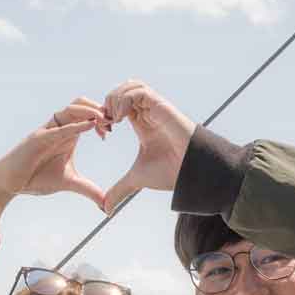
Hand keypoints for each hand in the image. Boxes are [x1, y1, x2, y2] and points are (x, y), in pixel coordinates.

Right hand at [0, 98, 112, 208]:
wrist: (10, 183)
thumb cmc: (36, 178)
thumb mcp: (69, 183)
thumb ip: (88, 190)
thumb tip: (105, 204)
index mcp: (68, 134)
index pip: (87, 115)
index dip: (102, 119)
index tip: (111, 130)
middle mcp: (59, 128)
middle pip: (81, 104)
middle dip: (98, 109)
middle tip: (112, 122)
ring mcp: (48, 131)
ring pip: (71, 109)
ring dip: (90, 111)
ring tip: (104, 121)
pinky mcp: (38, 139)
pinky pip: (58, 128)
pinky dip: (75, 125)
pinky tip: (89, 125)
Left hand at [101, 79, 194, 211]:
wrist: (191, 172)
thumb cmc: (171, 172)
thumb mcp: (137, 180)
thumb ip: (120, 190)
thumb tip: (106, 209)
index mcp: (141, 123)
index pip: (118, 105)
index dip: (105, 114)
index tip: (103, 133)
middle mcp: (148, 112)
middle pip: (122, 90)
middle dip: (108, 103)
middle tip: (105, 124)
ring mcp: (155, 107)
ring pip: (130, 85)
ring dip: (116, 99)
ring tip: (113, 120)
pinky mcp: (161, 106)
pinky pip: (139, 91)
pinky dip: (125, 100)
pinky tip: (121, 119)